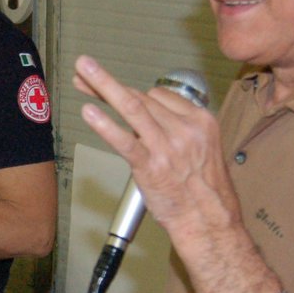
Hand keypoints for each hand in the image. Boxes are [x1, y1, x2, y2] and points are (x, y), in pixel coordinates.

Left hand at [71, 54, 240, 253]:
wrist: (210, 223)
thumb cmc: (204, 191)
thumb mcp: (202, 150)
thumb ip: (176, 131)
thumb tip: (148, 119)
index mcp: (200, 120)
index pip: (159, 95)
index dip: (132, 93)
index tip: (112, 88)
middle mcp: (185, 128)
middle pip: (140, 97)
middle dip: (108, 84)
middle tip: (85, 70)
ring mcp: (168, 146)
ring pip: (132, 107)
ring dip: (103, 84)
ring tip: (82, 69)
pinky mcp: (151, 166)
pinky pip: (125, 140)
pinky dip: (105, 124)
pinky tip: (89, 112)